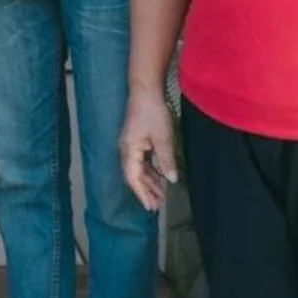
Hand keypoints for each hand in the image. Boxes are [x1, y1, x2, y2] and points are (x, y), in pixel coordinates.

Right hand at [119, 91, 178, 211]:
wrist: (146, 90)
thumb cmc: (152, 112)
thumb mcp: (163, 137)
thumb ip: (166, 160)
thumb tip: (171, 180)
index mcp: (129, 151)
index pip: (133, 178)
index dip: (142, 194)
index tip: (150, 207)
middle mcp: (126, 150)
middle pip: (135, 176)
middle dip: (146, 191)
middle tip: (157, 206)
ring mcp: (131, 144)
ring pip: (139, 169)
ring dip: (149, 181)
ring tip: (161, 194)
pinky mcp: (137, 139)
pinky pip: (142, 160)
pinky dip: (151, 170)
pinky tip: (160, 175)